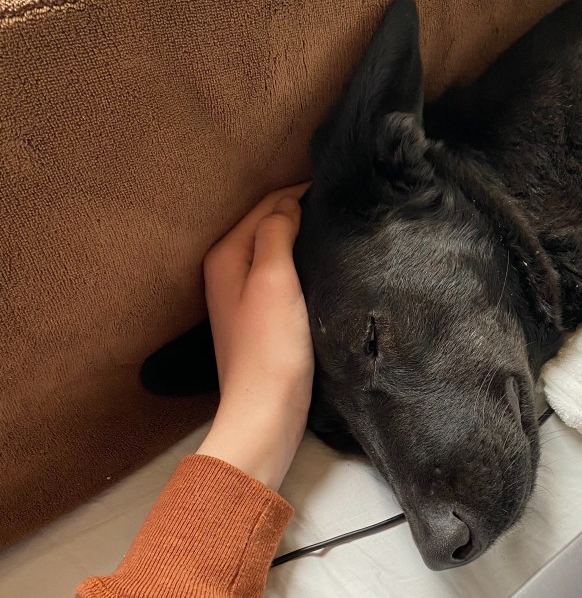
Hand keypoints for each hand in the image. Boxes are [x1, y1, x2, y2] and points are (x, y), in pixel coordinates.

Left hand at [196, 183, 312, 489]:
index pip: (264, 205)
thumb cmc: (270, 344)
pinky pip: (281, 275)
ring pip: (275, 250)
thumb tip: (288, 203)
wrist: (267, 411)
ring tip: (333, 229)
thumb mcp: (274, 278)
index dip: (297, 192)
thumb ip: (277, 233)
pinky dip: (299, 263)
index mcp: (226, 255)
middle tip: (338, 205)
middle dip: (297, 211)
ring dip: (299, 238)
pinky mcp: (261, 318)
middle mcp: (228, 271)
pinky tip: (320, 266)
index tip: (334, 187)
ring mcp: (242, 296)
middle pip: (266, 225)